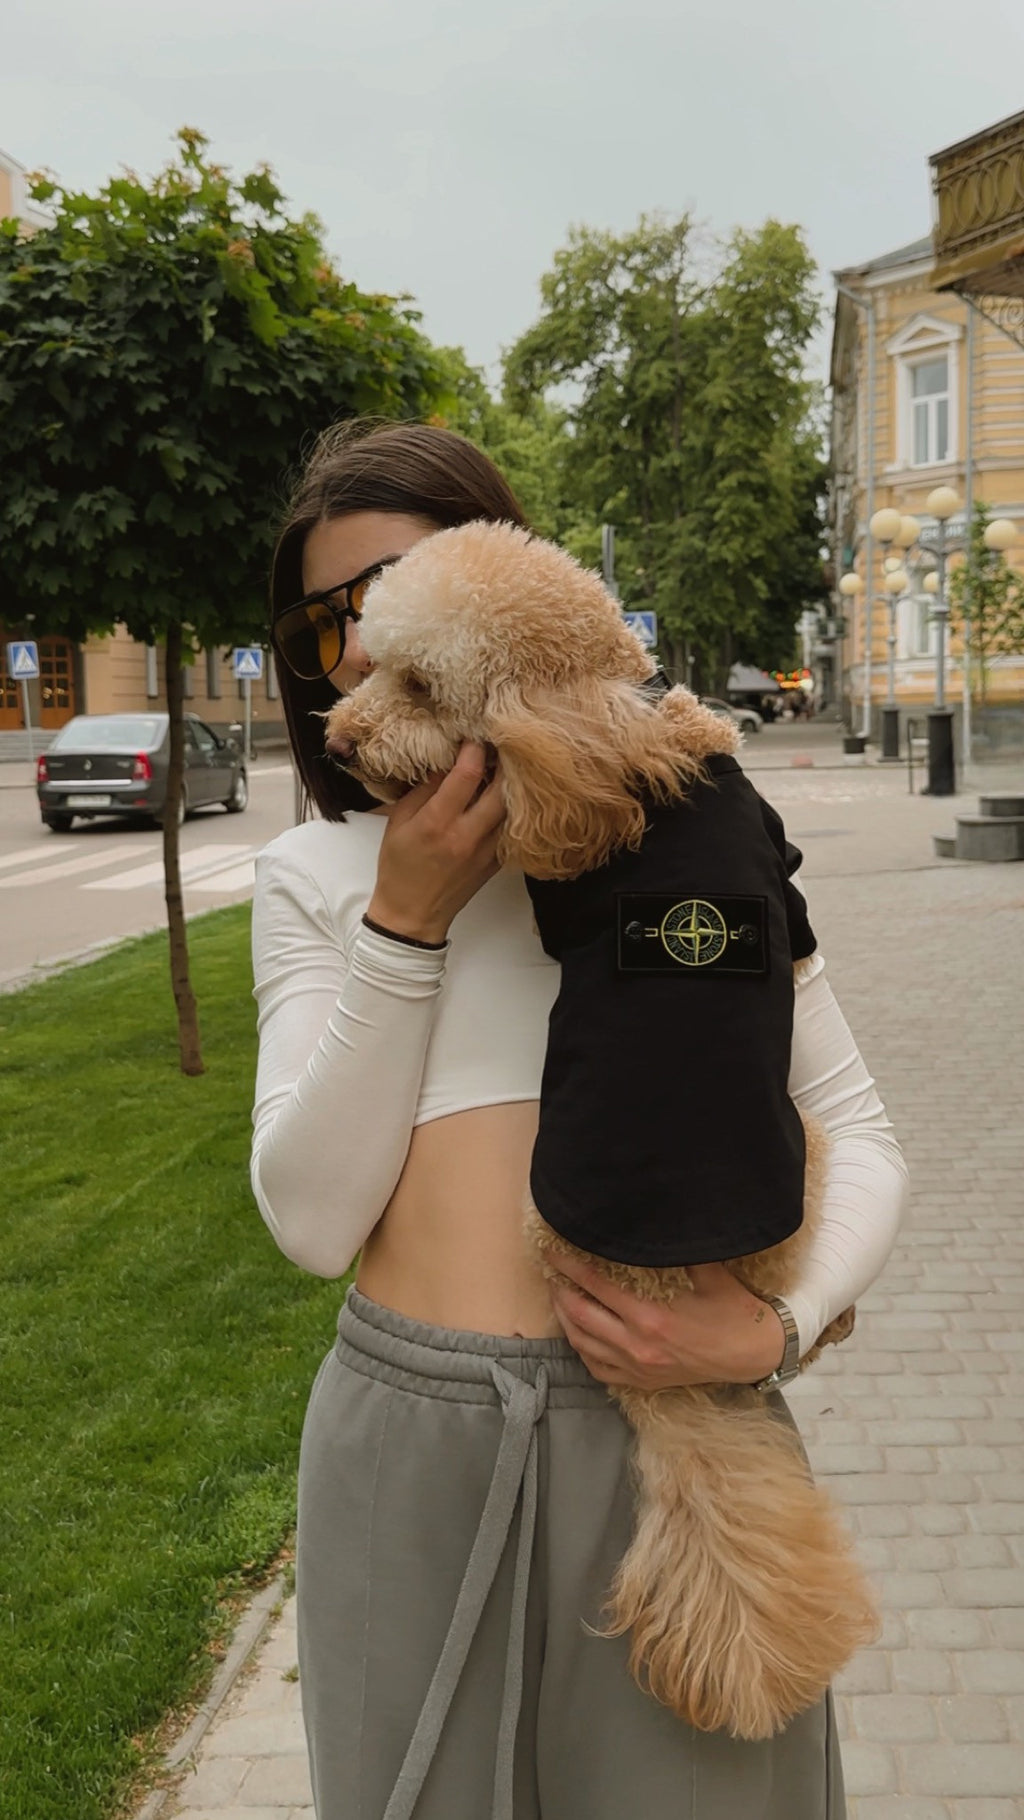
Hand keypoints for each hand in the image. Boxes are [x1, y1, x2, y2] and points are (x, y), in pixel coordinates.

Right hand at [367, 742, 504, 944]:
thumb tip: (446, 760)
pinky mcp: (497, 862)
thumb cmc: (398, 866)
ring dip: (509, 784)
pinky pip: (511, 827)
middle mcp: (467, 835)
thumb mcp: (399, 822)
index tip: (473, 737)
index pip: (467, 775)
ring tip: (502, 768)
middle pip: (502, 788)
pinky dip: (509, 808)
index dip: (474, 749)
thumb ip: (423, 790)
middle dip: (502, 762)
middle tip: (496, 746)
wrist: (413, 914)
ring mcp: (487, 851)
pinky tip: (501, 798)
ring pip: (513, 807)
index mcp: (438, 823)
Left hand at [549, 1255, 787, 1389]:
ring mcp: (637, 1368)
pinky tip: (579, 1334)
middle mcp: (637, 1345)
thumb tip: (656, 1220)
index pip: (596, 1287)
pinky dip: (582, 1350)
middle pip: (581, 1316)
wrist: (753, 1356)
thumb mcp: (710, 1273)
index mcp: (651, 1317)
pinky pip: (598, 1370)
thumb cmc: (734, 1312)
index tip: (552, 1252)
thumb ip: (678, 1248)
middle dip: (560, 1292)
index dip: (570, 1267)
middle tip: (551, 1273)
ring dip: (566, 1320)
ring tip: (559, 1299)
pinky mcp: (642, 1382)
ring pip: (584, 1345)